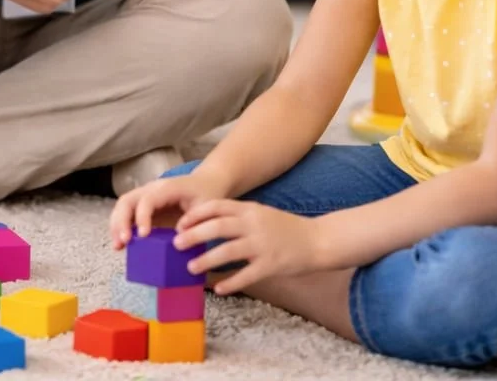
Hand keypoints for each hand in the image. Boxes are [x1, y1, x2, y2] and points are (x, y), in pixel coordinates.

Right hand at [108, 171, 228, 248]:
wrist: (205, 184)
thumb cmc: (206, 195)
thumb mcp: (207, 206)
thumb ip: (196, 221)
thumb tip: (178, 237)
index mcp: (167, 188)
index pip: (147, 200)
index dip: (142, 217)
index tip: (143, 236)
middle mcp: (151, 189)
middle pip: (127, 200)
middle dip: (121, 221)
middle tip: (123, 243)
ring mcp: (145, 196)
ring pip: (122, 206)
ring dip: (116, 226)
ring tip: (118, 247)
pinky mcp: (143, 206)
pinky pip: (126, 214)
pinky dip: (120, 228)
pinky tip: (120, 246)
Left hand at [174, 199, 326, 293]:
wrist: (319, 240)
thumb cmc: (286, 228)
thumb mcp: (261, 213)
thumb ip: (238, 217)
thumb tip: (207, 224)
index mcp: (250, 209)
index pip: (216, 206)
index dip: (195, 215)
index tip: (179, 224)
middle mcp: (254, 224)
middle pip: (217, 227)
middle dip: (193, 235)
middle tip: (176, 244)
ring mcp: (263, 245)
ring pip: (228, 252)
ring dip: (206, 260)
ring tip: (190, 268)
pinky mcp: (272, 265)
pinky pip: (246, 275)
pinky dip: (230, 283)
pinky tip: (218, 289)